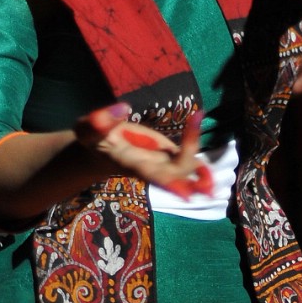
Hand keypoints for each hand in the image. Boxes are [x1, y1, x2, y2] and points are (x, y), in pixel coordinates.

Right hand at [74, 103, 211, 199]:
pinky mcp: (167, 156)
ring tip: (214, 177)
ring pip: (183, 172)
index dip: (168, 182)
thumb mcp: (87, 129)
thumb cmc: (92, 139)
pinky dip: (200, 170)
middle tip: (208, 183)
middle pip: (172, 175)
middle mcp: (148, 166)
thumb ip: (100, 121)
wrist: (99, 151)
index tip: (185, 194)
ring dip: (200, 175)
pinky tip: (211, 177)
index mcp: (130, 161)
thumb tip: (123, 108)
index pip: (150, 172)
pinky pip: (187, 164)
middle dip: (190, 177)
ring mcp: (160, 163)